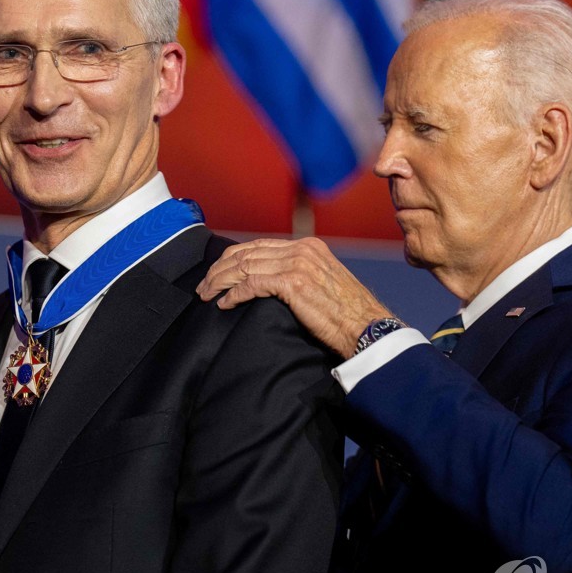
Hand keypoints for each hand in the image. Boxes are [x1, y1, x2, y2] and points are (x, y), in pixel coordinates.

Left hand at [197, 237, 390, 357]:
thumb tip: (271, 283)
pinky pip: (251, 284)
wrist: (367, 327)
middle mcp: (302, 249)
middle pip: (247, 252)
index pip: (259, 245)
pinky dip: (233, 294)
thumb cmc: (347, 314)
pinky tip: (224, 304)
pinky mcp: (293, 283)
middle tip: (204, 286)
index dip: (233, 258)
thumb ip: (300, 275)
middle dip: (220, 269)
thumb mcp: (324, 283)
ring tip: (207, 294)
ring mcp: (297, 264)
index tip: (217, 273)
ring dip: (220, 281)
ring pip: (244, 266)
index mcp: (308, 246)